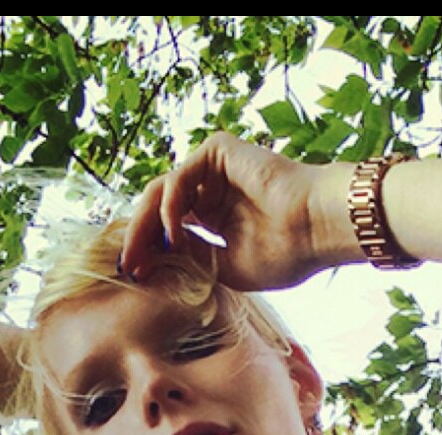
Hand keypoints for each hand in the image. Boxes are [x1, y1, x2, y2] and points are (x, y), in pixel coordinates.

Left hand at [119, 133, 335, 293]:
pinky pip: (179, 177)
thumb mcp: (225, 267)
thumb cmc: (285, 253)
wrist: (315, 228)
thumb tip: (153, 258)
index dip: (148, 251)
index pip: (169, 228)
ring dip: (145, 224)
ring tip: (140, 255)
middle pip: (159, 208)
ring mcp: (213, 168)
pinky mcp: (217, 151)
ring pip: (162, 191)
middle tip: (126, 267)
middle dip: (138, 238)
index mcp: (215, 216)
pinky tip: (171, 234)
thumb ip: (190, 260)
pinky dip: (169, 206)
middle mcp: (211, 189)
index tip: (134, 276)